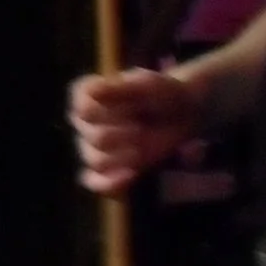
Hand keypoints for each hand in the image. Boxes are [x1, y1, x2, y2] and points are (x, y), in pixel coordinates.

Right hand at [67, 67, 200, 194]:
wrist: (183, 112)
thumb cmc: (162, 93)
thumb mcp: (145, 84)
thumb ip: (117, 88)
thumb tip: (89, 91)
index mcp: (87, 97)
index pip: (82, 109)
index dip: (105, 112)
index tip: (130, 105)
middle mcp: (85, 122)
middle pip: (93, 137)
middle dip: (121, 135)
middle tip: (141, 127)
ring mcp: (94, 147)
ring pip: (96, 160)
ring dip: (122, 157)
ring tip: (142, 148)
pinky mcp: (108, 168)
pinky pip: (96, 181)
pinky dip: (110, 182)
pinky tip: (130, 175)